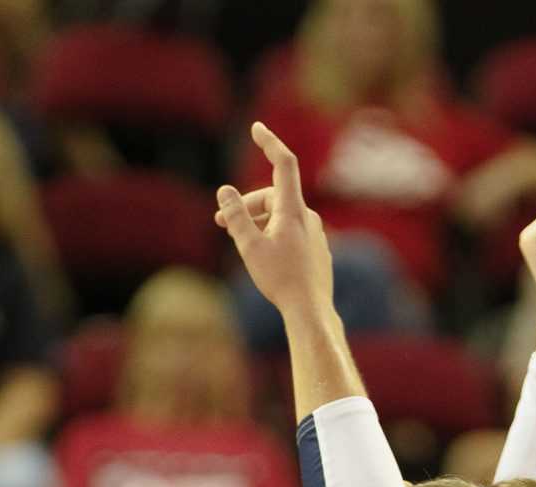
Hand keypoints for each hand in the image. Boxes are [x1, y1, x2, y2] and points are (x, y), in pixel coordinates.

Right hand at [216, 123, 335, 318]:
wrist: (311, 310)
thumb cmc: (280, 279)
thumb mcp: (249, 246)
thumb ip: (236, 216)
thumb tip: (224, 191)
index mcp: (292, 210)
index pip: (283, 163)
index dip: (269, 142)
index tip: (256, 128)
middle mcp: (307, 216)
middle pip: (273, 197)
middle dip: (246, 205)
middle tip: (219, 222)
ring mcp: (314, 233)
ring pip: (281, 216)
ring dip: (257, 222)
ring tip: (239, 242)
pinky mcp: (316, 249)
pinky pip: (290, 232)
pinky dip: (272, 234)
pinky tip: (263, 257)